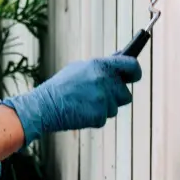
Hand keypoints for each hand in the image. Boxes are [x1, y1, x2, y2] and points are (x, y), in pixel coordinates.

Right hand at [0, 55, 141, 145]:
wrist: (44, 106)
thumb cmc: (61, 86)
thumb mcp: (79, 69)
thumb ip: (101, 67)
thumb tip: (120, 62)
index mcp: (99, 65)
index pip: (132, 65)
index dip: (135, 71)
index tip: (134, 75)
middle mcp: (104, 81)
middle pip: (125, 93)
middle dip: (115, 96)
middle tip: (99, 95)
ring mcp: (102, 100)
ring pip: (115, 107)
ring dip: (104, 107)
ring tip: (84, 102)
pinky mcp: (99, 116)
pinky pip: (104, 117)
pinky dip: (94, 116)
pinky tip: (81, 111)